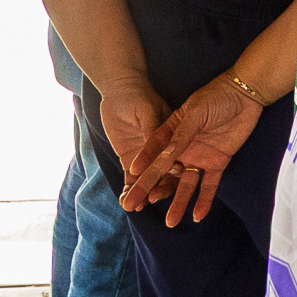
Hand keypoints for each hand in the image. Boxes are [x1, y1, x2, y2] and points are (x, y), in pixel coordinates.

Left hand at [96, 78, 170, 205]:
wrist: (120, 91)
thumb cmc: (137, 97)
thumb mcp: (146, 111)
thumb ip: (152, 130)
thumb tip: (162, 150)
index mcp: (171, 137)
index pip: (176, 158)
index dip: (175, 171)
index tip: (173, 181)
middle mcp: (163, 150)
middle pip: (166, 173)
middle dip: (161, 188)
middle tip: (152, 198)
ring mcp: (146, 157)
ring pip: (149, 180)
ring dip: (144, 193)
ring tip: (135, 205)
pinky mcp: (129, 159)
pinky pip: (130, 179)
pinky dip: (129, 190)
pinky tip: (125, 200)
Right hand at [123, 74, 264, 225]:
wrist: (246, 93)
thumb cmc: (216, 97)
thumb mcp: (195, 113)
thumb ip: (180, 135)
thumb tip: (163, 156)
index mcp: (171, 132)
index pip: (152, 152)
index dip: (141, 165)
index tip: (128, 179)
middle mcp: (182, 148)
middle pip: (163, 173)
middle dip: (148, 189)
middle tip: (132, 207)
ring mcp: (199, 157)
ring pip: (185, 184)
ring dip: (178, 202)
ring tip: (170, 222)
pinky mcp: (217, 162)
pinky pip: (209, 185)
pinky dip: (204, 200)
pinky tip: (197, 216)